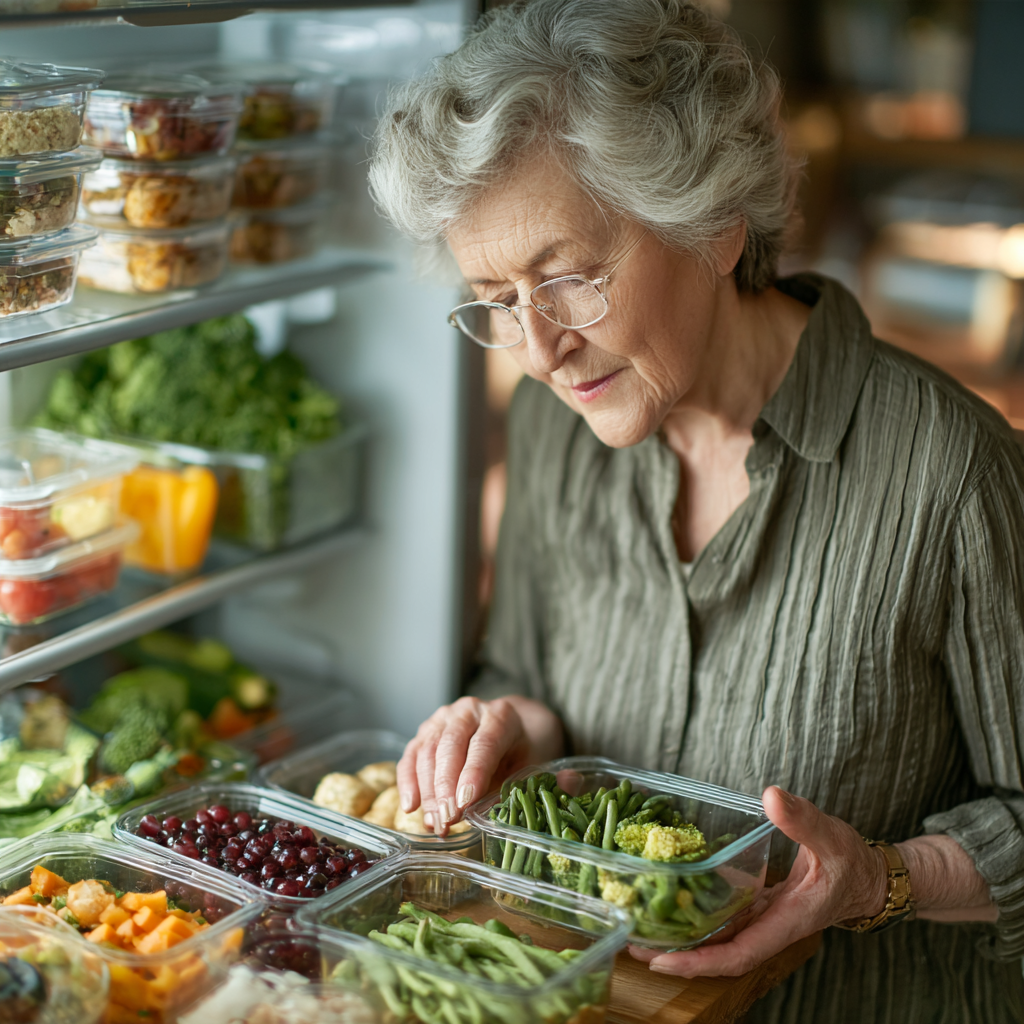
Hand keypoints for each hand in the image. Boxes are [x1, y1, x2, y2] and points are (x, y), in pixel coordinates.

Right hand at [397, 696, 562, 834]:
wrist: (513, 723)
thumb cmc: (526, 747)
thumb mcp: (543, 760)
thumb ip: (555, 777)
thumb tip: (570, 785)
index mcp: (502, 715)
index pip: (485, 743)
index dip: (474, 773)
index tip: (465, 802)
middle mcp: (470, 710)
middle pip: (451, 746)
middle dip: (446, 787)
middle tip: (447, 821)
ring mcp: (444, 718)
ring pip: (428, 751)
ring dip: (428, 790)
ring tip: (435, 824)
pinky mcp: (427, 730)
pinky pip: (411, 754)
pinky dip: (408, 780)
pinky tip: (411, 806)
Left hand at [629, 786, 886, 976]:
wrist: (867, 876)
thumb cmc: (853, 862)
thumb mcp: (831, 838)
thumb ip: (803, 820)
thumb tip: (771, 796)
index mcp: (785, 922)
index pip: (736, 954)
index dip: (698, 961)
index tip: (662, 960)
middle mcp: (768, 927)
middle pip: (717, 952)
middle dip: (676, 953)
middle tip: (631, 941)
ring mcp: (761, 919)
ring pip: (717, 935)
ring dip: (682, 933)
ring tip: (640, 922)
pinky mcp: (757, 906)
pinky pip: (724, 916)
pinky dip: (698, 911)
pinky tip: (672, 895)